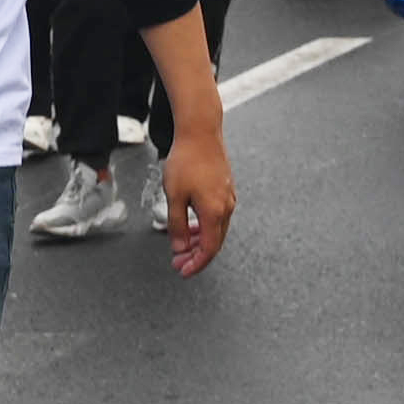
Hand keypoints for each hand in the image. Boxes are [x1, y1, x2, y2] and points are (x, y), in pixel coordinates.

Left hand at [158, 122, 238, 273]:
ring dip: (200, 241)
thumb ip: (177, 225)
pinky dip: (205, 227)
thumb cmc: (186, 161)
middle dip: (196, 255)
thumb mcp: (174, 196)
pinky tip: (192, 225)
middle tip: (178, 262)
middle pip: (214, 242)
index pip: (208, 249)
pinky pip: (218, 216)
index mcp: (214, 212)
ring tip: (183, 245)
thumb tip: (180, 248)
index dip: (196, 263)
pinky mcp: (226, 189)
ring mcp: (228, 197)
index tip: (182, 270)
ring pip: (217, 229)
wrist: (200, 132)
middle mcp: (226, 207)